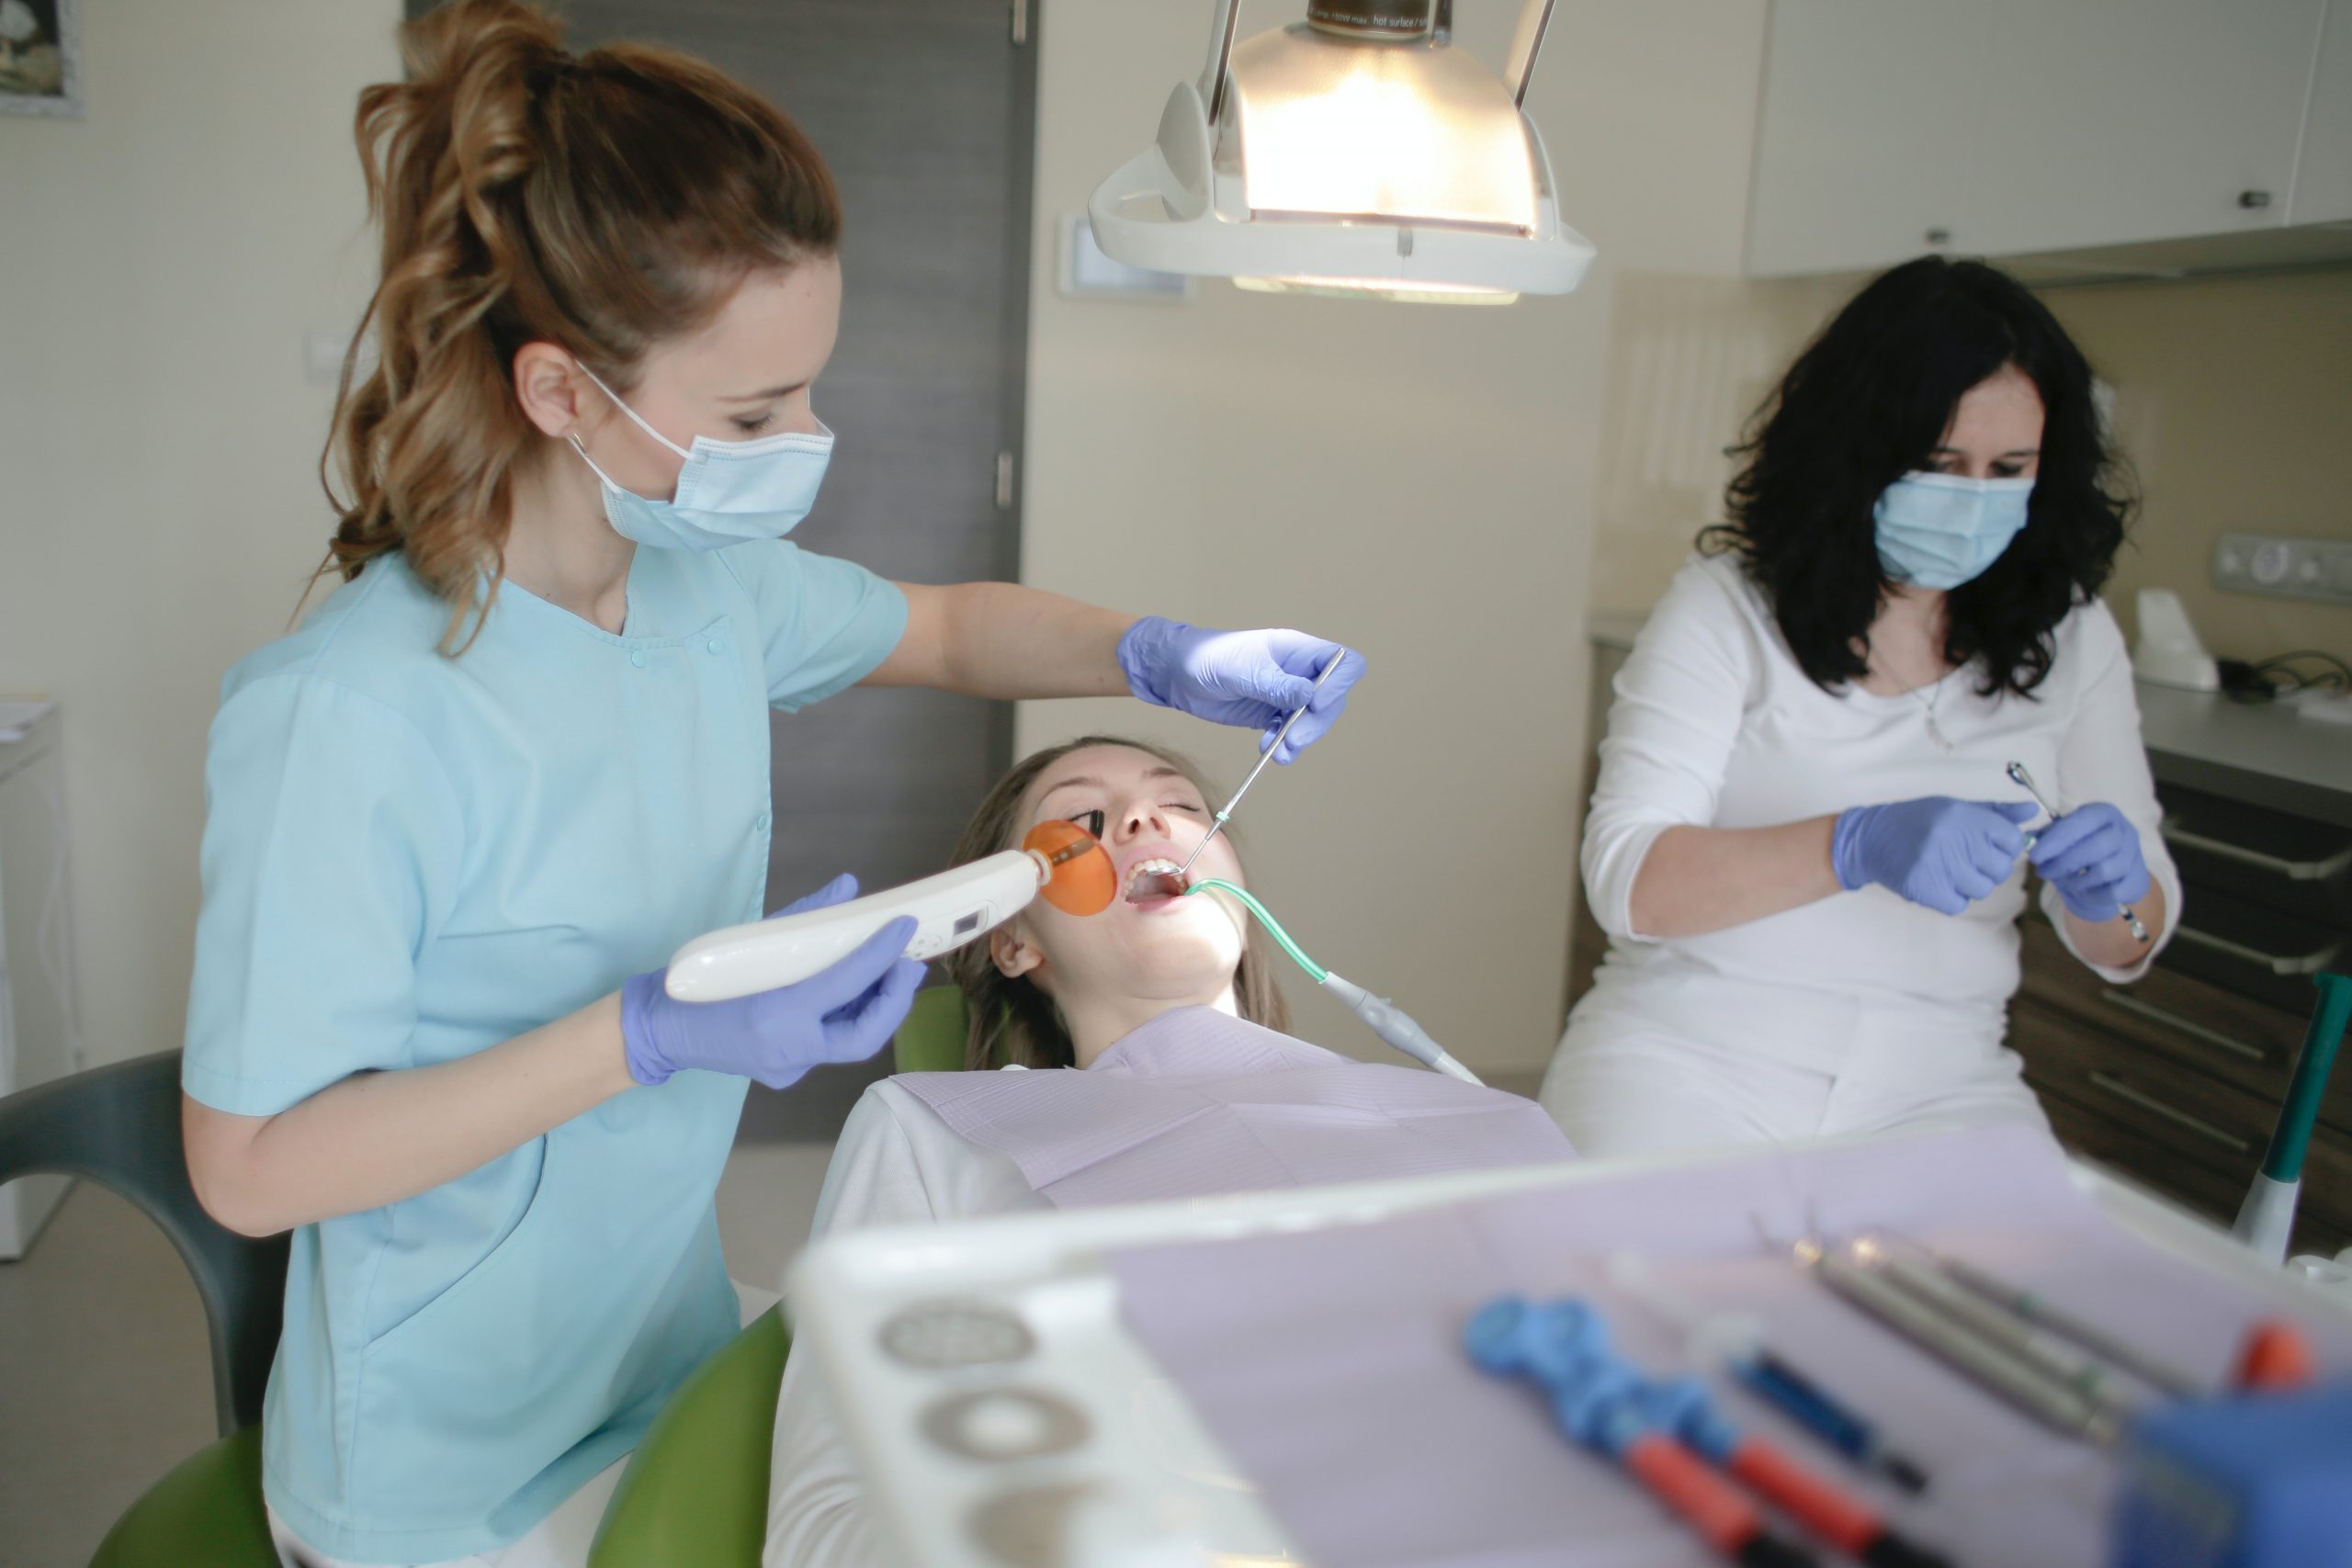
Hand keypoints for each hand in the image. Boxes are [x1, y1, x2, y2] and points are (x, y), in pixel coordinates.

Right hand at [619, 874, 925, 1089]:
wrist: (659, 1031)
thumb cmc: (696, 982)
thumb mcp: (748, 940)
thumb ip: (803, 917)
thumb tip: (848, 888)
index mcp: (774, 1016)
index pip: (843, 984)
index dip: (879, 954)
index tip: (902, 926)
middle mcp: (787, 1051)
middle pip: (864, 1036)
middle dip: (894, 998)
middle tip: (907, 962)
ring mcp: (788, 1068)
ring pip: (851, 1042)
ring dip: (877, 1005)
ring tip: (890, 970)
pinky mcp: (787, 1072)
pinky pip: (830, 1043)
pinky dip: (849, 1014)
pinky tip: (857, 988)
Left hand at [1115, 618, 1365, 763]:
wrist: (1177, 675)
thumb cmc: (1207, 658)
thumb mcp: (1241, 669)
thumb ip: (1275, 683)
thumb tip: (1309, 695)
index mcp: (1297, 650)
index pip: (1341, 663)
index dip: (1339, 684)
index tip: (1315, 703)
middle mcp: (1298, 672)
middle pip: (1332, 699)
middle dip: (1316, 722)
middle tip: (1293, 739)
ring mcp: (1287, 695)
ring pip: (1314, 720)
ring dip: (1302, 739)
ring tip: (1279, 753)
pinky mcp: (1272, 714)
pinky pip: (1292, 733)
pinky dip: (1286, 745)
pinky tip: (1270, 750)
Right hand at [1831, 797, 2037, 915]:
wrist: (1870, 839)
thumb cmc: (1917, 821)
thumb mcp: (1955, 807)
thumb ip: (1995, 812)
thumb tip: (2032, 812)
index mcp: (1962, 815)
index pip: (2011, 839)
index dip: (2006, 847)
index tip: (1991, 847)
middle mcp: (1951, 837)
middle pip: (2000, 868)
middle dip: (1988, 868)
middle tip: (1966, 860)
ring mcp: (1937, 864)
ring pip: (1981, 888)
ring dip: (1969, 884)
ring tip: (1948, 871)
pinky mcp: (1924, 888)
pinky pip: (1958, 904)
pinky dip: (1951, 898)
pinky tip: (1937, 882)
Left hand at [2028, 802, 2151, 922]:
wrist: (2112, 875)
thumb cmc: (2082, 848)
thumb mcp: (2064, 837)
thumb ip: (2046, 836)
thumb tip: (2027, 839)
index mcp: (2103, 813)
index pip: (2081, 822)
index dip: (2057, 840)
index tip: (2035, 855)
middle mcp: (2123, 830)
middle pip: (2096, 847)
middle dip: (2064, 862)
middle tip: (2043, 871)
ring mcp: (2134, 855)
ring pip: (2105, 871)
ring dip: (2077, 880)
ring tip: (2062, 880)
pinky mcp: (2137, 879)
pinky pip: (2112, 892)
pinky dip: (2091, 894)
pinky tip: (2081, 890)